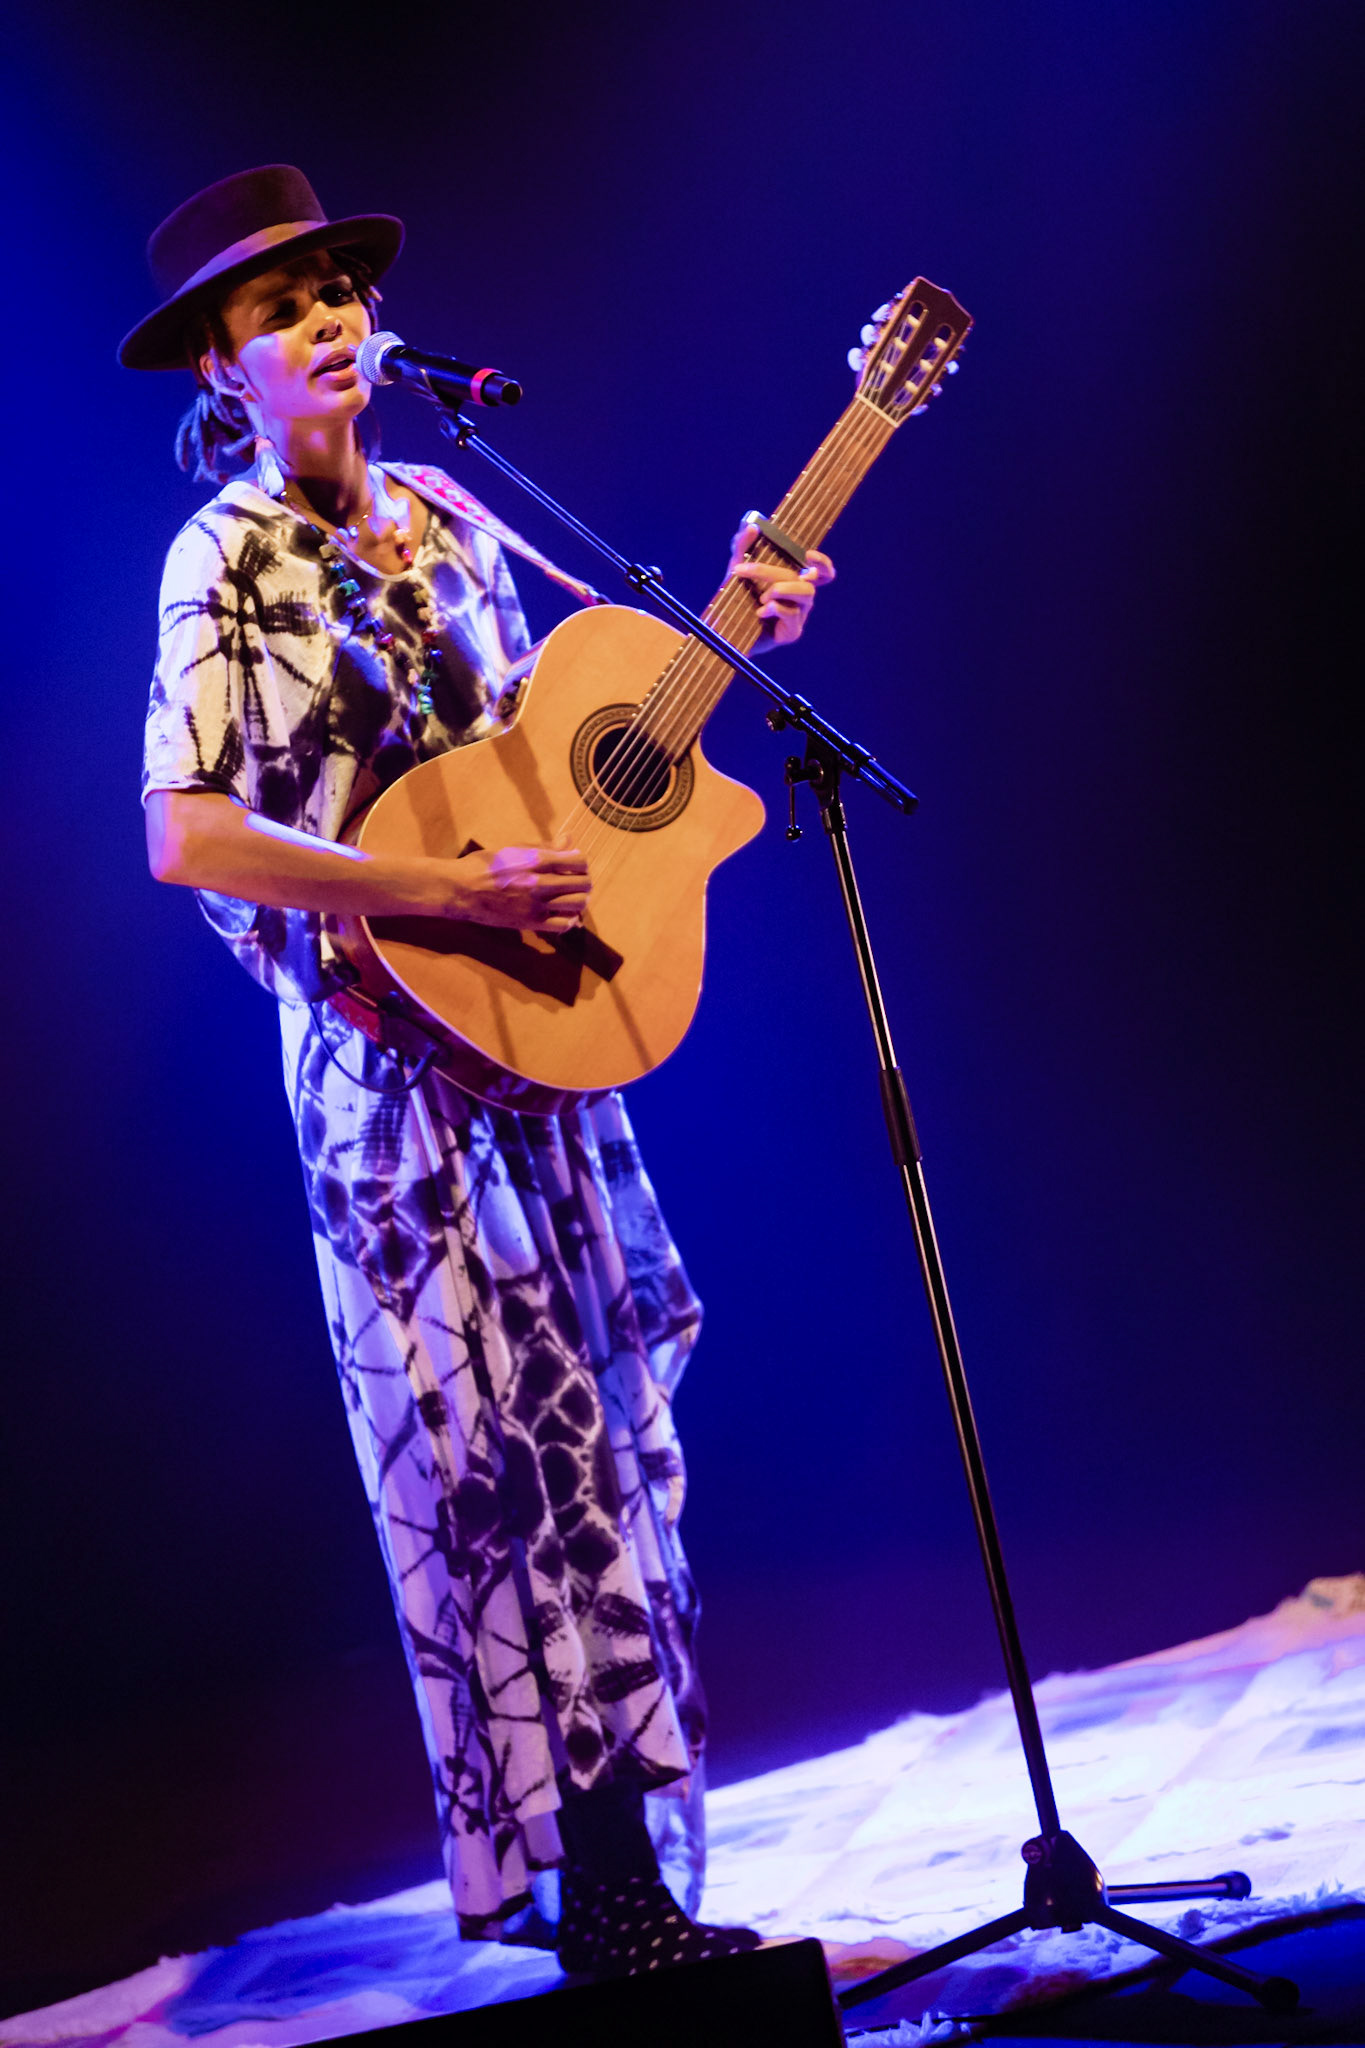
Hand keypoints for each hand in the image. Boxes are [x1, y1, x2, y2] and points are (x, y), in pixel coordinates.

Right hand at [447, 845, 589, 931]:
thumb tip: (569, 838)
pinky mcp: (531, 923)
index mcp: (536, 860)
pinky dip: (570, 919)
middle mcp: (540, 882)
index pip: (578, 860)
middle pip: (583, 883)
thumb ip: (545, 846)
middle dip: (584, 881)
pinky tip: (564, 913)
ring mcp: (536, 905)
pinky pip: (564, 925)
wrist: (461, 890)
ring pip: (578, 904)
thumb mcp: (514, 849)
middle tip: (577, 882)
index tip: (575, 865)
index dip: (581, 862)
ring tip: (572, 897)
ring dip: (580, 900)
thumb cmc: (485, 865)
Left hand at [725, 523, 834, 647]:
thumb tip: (751, 522)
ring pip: (806, 592)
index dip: (823, 564)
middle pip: (806, 578)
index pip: (823, 572)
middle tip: (742, 570)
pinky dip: (774, 608)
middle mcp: (802, 596)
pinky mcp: (793, 632)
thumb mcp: (736, 569)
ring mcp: (800, 614)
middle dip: (770, 571)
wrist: (727, 632)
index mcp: (795, 580)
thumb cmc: (738, 598)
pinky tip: (760, 612)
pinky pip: (792, 613)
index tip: (809, 555)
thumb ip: (742, 545)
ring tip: (762, 596)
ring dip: (781, 589)